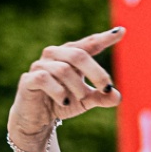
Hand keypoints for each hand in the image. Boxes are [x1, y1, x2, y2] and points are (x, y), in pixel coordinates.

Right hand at [7, 28, 124, 151]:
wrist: (37, 119)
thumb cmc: (62, 102)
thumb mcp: (86, 100)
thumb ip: (102, 97)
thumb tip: (117, 96)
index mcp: (70, 55)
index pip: (89, 44)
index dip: (104, 38)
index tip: (121, 32)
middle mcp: (54, 55)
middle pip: (78, 55)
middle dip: (96, 72)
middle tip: (107, 88)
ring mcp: (40, 66)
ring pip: (63, 69)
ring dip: (77, 86)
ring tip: (81, 98)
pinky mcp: (29, 80)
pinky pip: (44, 79)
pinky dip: (58, 91)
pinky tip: (64, 101)